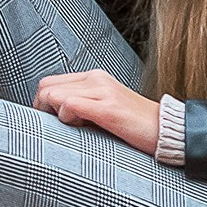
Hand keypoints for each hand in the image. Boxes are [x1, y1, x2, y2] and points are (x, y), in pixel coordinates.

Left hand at [33, 69, 162, 156]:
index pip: (50, 82)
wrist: (165, 129)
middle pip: (46, 86)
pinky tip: (80, 127)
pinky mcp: (108, 108)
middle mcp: (96, 78)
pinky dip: (66, 118)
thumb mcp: (103, 108)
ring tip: (72, 128)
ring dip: (54, 115)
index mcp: (94, 77)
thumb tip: (52, 115)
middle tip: (55, 127)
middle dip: (42, 109)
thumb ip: (81, 105)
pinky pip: (70, 105)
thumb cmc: (133, 125)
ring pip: (53, 94)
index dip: (41, 104)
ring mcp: (102, 91)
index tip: (50, 121)